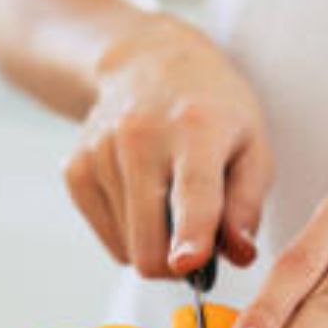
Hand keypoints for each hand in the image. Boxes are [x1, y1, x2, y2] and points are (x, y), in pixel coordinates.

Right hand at [64, 14, 272, 277]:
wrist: (146, 63)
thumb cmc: (212, 112)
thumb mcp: (252, 146)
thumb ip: (248, 206)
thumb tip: (239, 256)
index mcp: (196, 130)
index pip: (193, 193)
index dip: (191, 236)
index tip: (187, 264)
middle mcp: (141, 138)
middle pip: (149, 241)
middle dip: (175, 265)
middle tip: (197, 246)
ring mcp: (100, 152)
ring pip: (128, 247)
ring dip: (154, 241)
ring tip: (169, 200)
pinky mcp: (74, 169)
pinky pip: (107, 236)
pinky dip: (129, 232)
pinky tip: (143, 195)